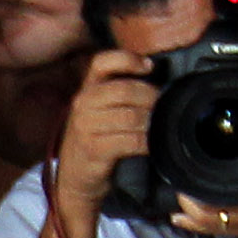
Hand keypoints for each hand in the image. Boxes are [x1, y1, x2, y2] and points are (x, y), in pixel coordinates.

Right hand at [50, 48, 158, 237]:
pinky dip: (147, 142)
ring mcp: (86, 127)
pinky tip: (151, 145)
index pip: (103, 62)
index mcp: (86, 90)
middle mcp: (82, 104)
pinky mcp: (94, 149)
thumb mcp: (99, 110)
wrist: (74, 178)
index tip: (150, 67)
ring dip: (152, 123)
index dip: (128, 60)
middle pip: (126, 89)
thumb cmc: (95, 140)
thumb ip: (120, 92)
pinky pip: (131, 140)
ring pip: (132, 116)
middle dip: (152, 98)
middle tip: (163, 108)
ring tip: (158, 128)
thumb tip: (158, 78)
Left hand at [169, 123, 237, 237]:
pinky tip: (179, 217)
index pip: (227, 153)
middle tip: (170, 167)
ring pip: (207, 212)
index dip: (200, 148)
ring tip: (175, 190)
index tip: (180, 138)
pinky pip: (217, 229)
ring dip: (187, 202)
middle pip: (208, 185)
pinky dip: (195, 223)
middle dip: (185, 178)